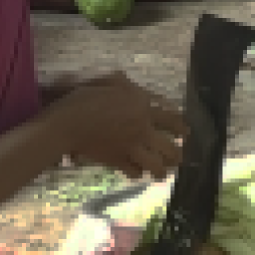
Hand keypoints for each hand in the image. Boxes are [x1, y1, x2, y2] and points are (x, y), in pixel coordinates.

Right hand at [45, 75, 187, 178]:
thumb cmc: (85, 98)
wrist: (68, 123)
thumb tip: (129, 81)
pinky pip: (134, 171)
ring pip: (155, 165)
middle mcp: (142, 129)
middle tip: (178, 159)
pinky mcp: (117, 160)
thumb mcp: (108, 82)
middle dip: (177, 155)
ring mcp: (131, 147)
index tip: (186, 133)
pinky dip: (137, 173)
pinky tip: (137, 173)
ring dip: (160, 170)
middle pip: (169, 147)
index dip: (181, 127)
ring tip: (162, 173)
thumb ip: (123, 84)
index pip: (171, 119)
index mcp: (142, 107)